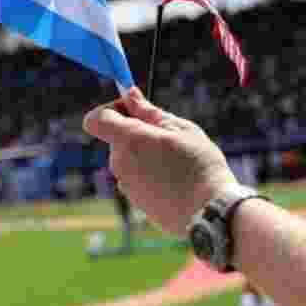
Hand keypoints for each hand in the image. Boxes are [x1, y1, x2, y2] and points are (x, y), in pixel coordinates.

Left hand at [83, 87, 236, 235]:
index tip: (135, 109)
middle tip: (171, 136)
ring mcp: (126, 185)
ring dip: (147, 154)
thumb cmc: (200, 165)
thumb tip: (130, 95)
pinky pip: (138, 179)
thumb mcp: (181, 129)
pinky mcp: (136, 202)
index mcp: (129, 140)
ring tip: (178, 161)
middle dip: (138, 132)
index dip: (112, 109)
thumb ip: (150, 112)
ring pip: (130, 159)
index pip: (96, 119)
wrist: (209, 211)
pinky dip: (152, 174)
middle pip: (118, 139)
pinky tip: (176, 180)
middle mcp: (120, 164)